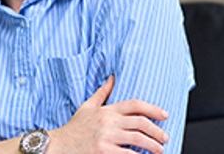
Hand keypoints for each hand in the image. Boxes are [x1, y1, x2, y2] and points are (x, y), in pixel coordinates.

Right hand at [49, 76, 168, 153]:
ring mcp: (106, 137)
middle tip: (165, 138)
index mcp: (106, 110)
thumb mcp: (87, 106)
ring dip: (153, 145)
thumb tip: (112, 77)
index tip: (164, 115)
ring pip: (138, 139)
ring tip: (160, 150)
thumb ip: (102, 92)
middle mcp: (108, 121)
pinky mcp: (104, 151)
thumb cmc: (74, 128)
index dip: (153, 109)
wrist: (58, 145)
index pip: (135, 105)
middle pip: (141, 122)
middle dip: (157, 131)